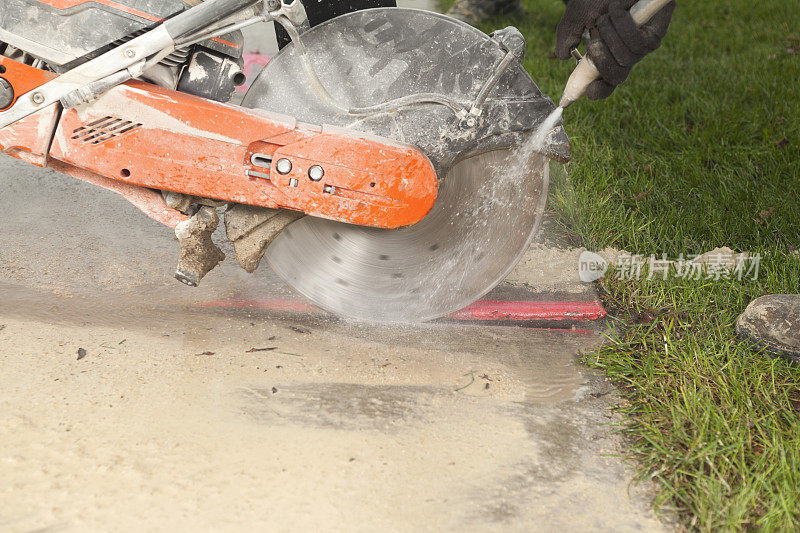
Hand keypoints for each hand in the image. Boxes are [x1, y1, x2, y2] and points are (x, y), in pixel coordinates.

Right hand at [556, 0, 674, 99]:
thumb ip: (567, 35)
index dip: (598, 91)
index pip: (606, 83)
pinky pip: (638, 42)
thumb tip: (561, 55)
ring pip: (626, 58)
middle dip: (601, 61)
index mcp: (609, 54)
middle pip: (617, 77)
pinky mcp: (656, 33)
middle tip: (594, 41)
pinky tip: (619, 9)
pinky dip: (623, 25)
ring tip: (608, 14)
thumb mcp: (578, 15)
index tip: (587, 92)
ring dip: (611, 35)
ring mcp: (642, 44)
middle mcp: (626, 53)